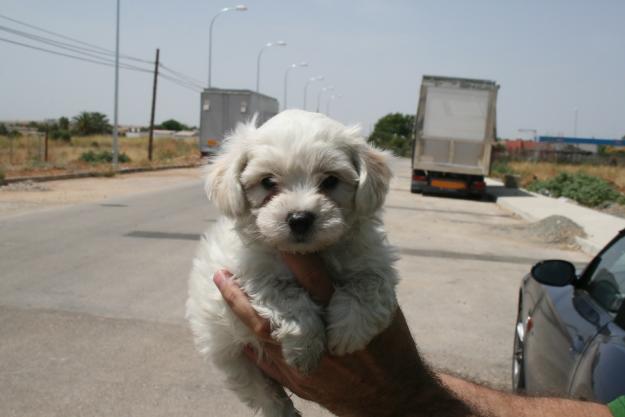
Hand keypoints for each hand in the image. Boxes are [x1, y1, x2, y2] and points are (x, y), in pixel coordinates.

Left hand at [213, 253, 466, 416]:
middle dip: (244, 295)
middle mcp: (320, 342)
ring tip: (224, 292)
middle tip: (222, 274)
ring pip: (263, 339)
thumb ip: (356, 285)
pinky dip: (250, 342)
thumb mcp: (385, 309)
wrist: (390, 399)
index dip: (293, 257)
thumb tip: (328, 256)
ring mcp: (304, 367)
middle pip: (273, 316)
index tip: (275, 238)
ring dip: (240, 315)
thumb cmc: (391, 349)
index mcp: (345, 315)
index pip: (314, 279)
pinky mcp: (298, 382)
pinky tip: (237, 326)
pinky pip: (265, 362)